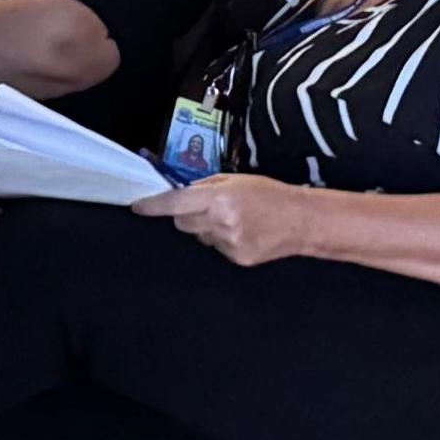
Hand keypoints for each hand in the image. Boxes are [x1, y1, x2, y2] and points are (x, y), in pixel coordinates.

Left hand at [133, 173, 315, 266]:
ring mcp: (228, 245)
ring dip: (206, 228)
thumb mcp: (235, 180)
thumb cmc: (270, 195)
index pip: (175, 204)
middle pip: (182, 223)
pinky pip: (215, 248)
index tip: (138, 207)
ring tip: (232, 219)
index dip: (153, 206)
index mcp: (219, 199)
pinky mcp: (237, 259)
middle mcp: (221, 224)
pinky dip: (221, 240)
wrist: (301, 220)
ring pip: (199, 237)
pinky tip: (242, 232)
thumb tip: (181, 192)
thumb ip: (205, 186)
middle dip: (185, 215)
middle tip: (204, 207)